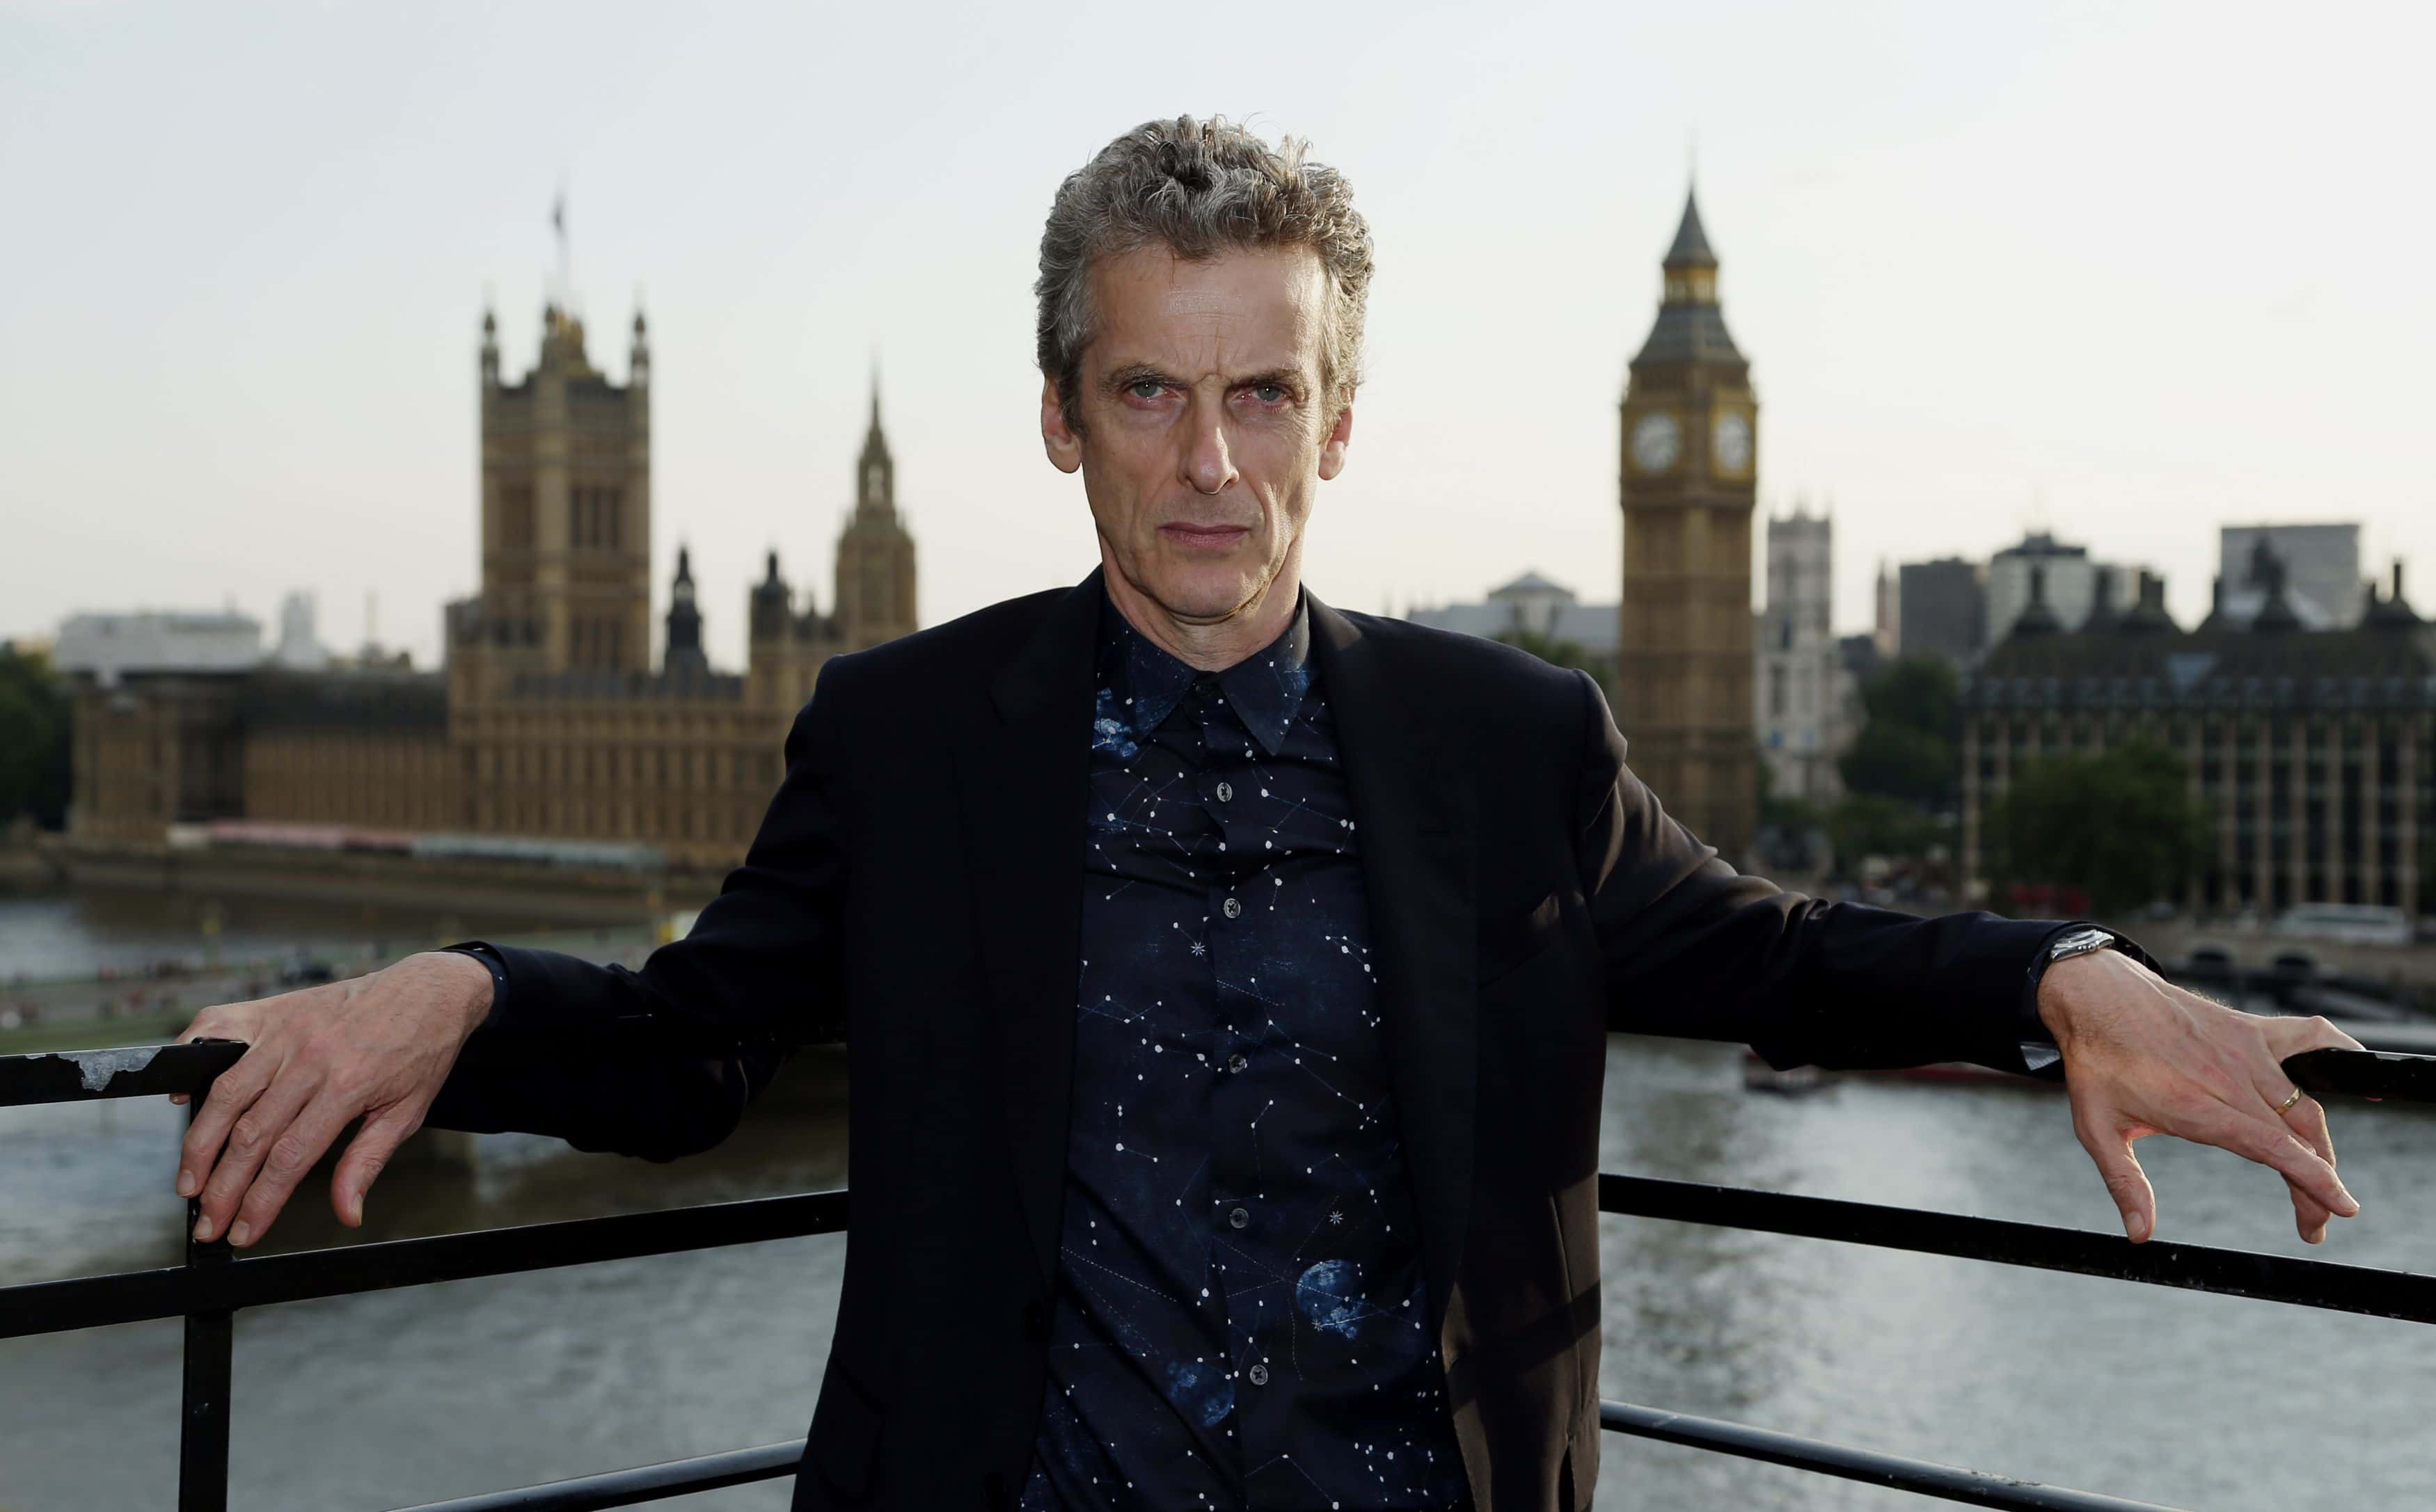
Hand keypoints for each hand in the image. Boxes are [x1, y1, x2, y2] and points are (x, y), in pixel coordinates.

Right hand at [171, 951, 494, 1247]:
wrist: (431, 990)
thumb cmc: (421, 1051)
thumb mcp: (408, 1113)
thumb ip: (367, 1162)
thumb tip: (347, 1213)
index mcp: (348, 1086)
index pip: (289, 1157)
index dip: (260, 1201)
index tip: (243, 1232)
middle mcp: (310, 1058)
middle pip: (251, 1133)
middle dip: (222, 1187)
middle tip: (208, 1222)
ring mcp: (287, 1030)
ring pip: (226, 1091)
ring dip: (200, 1142)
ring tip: (190, 1182)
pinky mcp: (273, 1008)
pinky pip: (219, 1030)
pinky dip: (192, 1060)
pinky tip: (179, 1098)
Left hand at [2039, 948, 2362, 1244]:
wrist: (2097, 994)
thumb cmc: (2096, 1061)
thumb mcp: (2096, 1128)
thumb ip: (2124, 1182)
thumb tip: (2139, 1234)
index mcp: (2197, 1108)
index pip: (2273, 1149)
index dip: (2315, 1181)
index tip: (2341, 1210)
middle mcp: (2230, 1078)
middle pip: (2297, 1138)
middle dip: (2317, 1185)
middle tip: (2314, 1221)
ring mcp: (2246, 1050)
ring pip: (2307, 1104)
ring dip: (2322, 1146)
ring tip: (2322, 1180)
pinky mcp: (2251, 1028)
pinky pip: (2309, 1039)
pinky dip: (2339, 1055)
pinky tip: (2357, 1074)